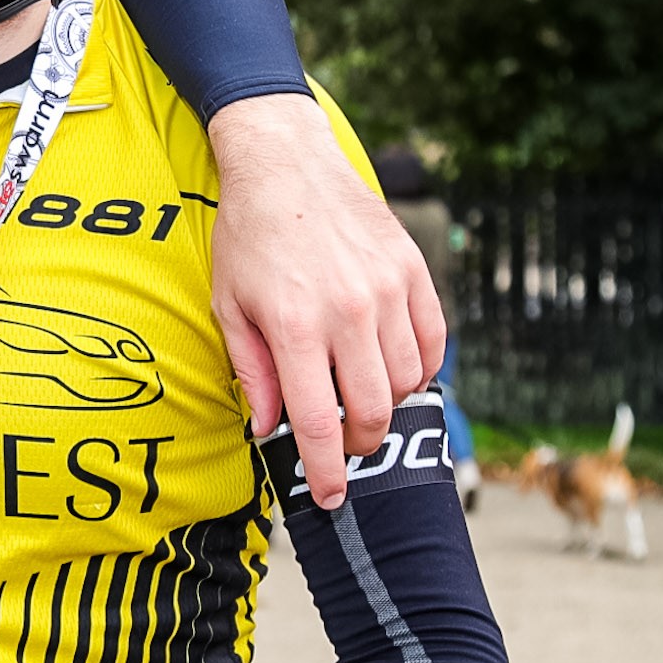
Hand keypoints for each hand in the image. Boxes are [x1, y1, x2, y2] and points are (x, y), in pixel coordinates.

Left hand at [207, 94, 445, 506]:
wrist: (286, 164)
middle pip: (373, 412)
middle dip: (358, 445)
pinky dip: (420, 370)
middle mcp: (348, 312)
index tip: (330, 497)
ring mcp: (387, 290)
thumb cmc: (248, 237)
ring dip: (388, 406)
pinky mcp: (413, 272)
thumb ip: (251, 371)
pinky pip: (433, 343)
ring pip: (408, 382)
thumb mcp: (229, 306)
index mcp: (295, 326)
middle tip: (342, 445)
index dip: (326, 471)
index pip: (319, 423)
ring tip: (361, 399)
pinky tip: (393, 369)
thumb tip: (268, 428)